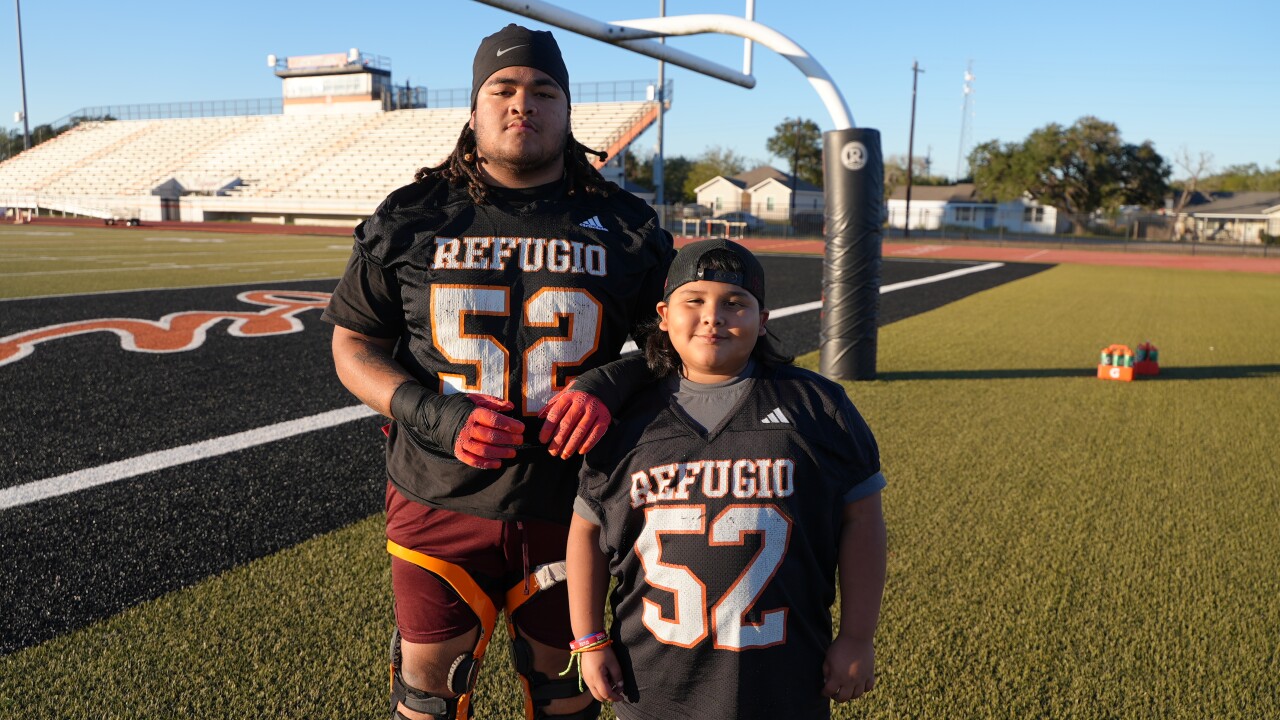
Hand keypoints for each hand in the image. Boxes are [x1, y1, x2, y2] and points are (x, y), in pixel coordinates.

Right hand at [390, 382, 524, 469]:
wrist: (433, 416)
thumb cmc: (458, 406)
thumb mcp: (475, 398)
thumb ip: (494, 402)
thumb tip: (511, 406)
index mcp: (473, 413)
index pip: (495, 421)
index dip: (510, 425)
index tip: (521, 428)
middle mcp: (467, 428)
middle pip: (492, 437)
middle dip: (509, 440)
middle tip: (520, 440)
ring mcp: (461, 441)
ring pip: (484, 450)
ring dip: (501, 453)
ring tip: (513, 452)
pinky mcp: (457, 452)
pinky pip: (473, 461)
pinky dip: (486, 464)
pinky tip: (498, 463)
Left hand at [538, 382, 610, 457]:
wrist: (602, 386)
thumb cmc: (578, 395)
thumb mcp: (564, 394)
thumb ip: (552, 405)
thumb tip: (539, 416)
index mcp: (568, 397)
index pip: (555, 414)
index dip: (547, 428)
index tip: (543, 440)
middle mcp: (581, 402)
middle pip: (567, 423)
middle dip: (558, 440)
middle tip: (552, 452)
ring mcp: (594, 410)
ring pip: (581, 430)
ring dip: (571, 445)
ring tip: (564, 455)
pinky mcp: (604, 417)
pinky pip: (596, 433)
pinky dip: (588, 443)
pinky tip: (580, 451)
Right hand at [579, 647, 624, 703]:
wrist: (589, 642)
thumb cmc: (602, 652)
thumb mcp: (613, 663)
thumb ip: (617, 676)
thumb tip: (620, 685)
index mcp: (596, 679)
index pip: (606, 695)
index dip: (615, 697)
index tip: (622, 697)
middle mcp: (589, 682)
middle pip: (599, 697)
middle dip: (610, 696)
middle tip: (618, 689)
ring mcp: (586, 679)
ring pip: (596, 692)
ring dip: (605, 691)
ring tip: (613, 681)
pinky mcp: (585, 676)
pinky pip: (593, 686)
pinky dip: (601, 686)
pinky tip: (606, 678)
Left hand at [822, 634, 874, 702]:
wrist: (856, 637)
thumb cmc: (840, 646)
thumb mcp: (828, 657)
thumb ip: (826, 671)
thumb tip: (827, 681)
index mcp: (837, 677)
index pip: (829, 692)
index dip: (824, 693)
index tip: (823, 692)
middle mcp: (850, 681)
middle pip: (843, 698)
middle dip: (837, 698)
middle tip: (834, 694)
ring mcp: (861, 678)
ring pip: (857, 695)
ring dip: (850, 695)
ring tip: (846, 690)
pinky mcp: (869, 674)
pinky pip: (868, 687)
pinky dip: (864, 688)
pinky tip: (859, 684)